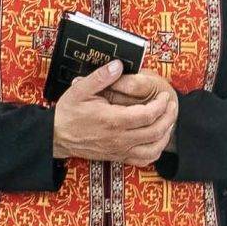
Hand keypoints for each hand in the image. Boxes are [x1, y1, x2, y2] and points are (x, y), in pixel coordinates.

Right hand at [52, 62, 176, 165]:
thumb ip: (100, 77)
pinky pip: (144, 160)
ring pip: (154, 148)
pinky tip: (156, 140)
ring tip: (168, 122)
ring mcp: (119, 149)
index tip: (164, 96)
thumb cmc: (67, 113)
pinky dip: (155, 151)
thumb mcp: (79, 90)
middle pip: (156, 131)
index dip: (161, 105)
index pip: (148, 114)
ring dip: (165, 135)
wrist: (55, 136)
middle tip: (171, 106)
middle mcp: (119, 138)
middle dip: (169, 117)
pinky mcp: (117, 157)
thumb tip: (118, 65)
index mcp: (112, 120)